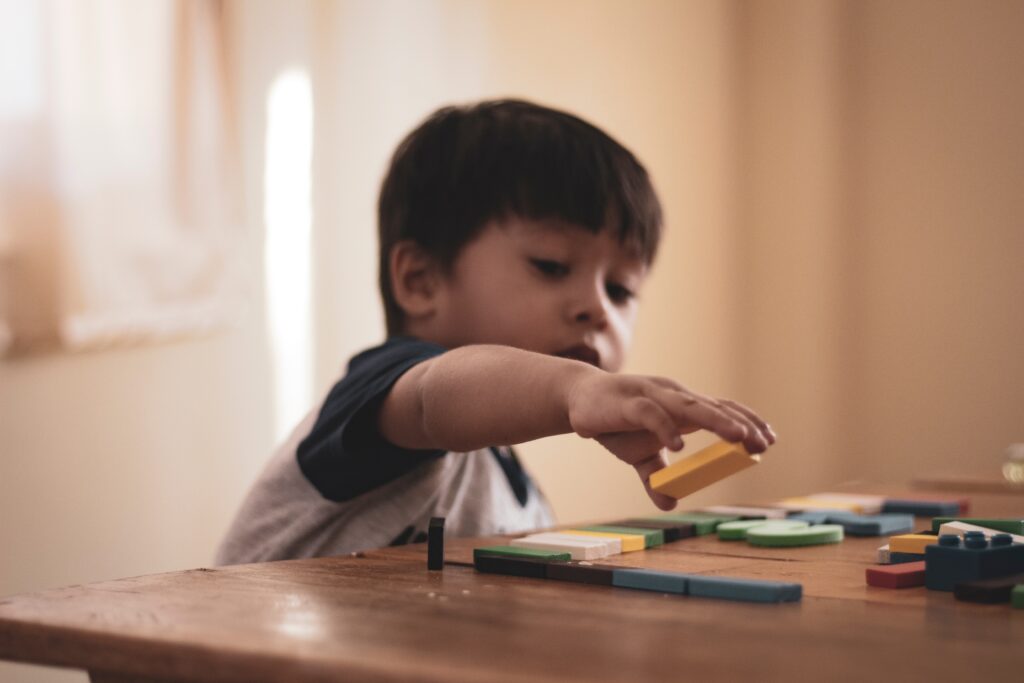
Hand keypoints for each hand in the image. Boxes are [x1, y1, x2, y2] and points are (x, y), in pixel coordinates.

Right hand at [566, 373, 775, 508]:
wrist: (576, 400)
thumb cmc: (613, 422)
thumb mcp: (638, 456)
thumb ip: (656, 477)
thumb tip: (670, 504)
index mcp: (680, 407)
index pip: (721, 409)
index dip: (746, 422)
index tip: (768, 441)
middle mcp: (672, 397)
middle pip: (713, 407)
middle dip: (741, 424)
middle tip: (762, 443)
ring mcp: (652, 396)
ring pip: (690, 406)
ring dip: (716, 420)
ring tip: (738, 437)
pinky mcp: (629, 403)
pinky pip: (652, 414)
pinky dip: (666, 429)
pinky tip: (679, 447)